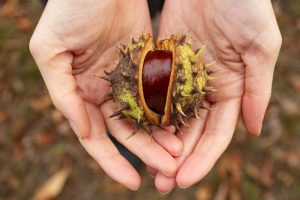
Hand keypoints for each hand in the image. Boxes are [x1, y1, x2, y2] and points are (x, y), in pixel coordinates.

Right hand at [29, 0, 181, 189]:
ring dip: (161, 135)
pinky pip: (160, 91)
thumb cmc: (69, 10)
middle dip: (146, 152)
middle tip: (168, 169)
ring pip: (147, 115)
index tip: (131, 182)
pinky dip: (169, 109)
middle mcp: (105, 90)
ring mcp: (128, 78)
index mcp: (81, 92)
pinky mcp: (147, 64)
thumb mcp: (51, 50)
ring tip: (179, 152)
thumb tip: (82, 130)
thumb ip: (63, 92)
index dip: (112, 161)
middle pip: (127, 130)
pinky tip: (183, 123)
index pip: (96, 136)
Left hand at [151, 0, 281, 192]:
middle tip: (163, 184)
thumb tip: (255, 130)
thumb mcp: (260, 47)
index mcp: (231, 90)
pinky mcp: (161, 64)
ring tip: (146, 168)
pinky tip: (135, 132)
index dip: (203, 159)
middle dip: (177, 159)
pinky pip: (152, 93)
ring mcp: (181, 78)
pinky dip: (145, 114)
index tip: (186, 179)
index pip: (216, 134)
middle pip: (190, 132)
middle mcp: (205, 89)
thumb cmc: (244, 6)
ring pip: (169, 118)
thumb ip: (257, 90)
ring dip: (159, 143)